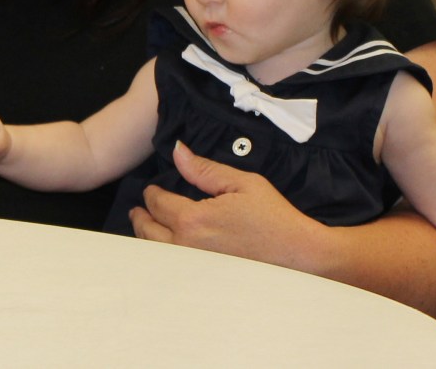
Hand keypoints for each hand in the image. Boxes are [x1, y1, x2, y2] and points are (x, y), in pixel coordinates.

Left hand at [128, 141, 322, 269]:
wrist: (298, 256)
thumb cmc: (273, 218)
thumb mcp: (241, 183)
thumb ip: (204, 169)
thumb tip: (178, 151)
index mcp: (193, 220)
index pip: (159, 204)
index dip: (151, 194)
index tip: (150, 189)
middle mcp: (187, 248)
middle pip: (150, 232)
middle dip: (141, 218)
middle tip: (137, 210)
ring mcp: (194, 270)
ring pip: (157, 254)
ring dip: (147, 238)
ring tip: (145, 228)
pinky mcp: (204, 283)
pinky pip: (172, 268)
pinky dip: (162, 257)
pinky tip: (165, 250)